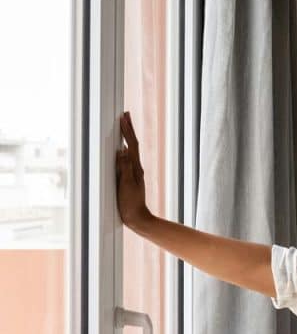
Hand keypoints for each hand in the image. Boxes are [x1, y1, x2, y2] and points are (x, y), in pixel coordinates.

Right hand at [115, 111, 151, 229]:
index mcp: (135, 168)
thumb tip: (122, 151)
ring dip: (128, 137)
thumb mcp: (125, 186)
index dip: (127, 131)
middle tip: (125, 115)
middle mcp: (136, 168)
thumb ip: (124, 168)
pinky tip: (122, 148)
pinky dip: (125, 148)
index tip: (123, 118)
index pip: (132, 145)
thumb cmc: (130, 204)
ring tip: (124, 126)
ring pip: (131, 150)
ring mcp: (134, 173)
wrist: (137, 218)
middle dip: (129, 129)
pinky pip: (128, 158)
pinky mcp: (130, 178)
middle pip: (133, 144)